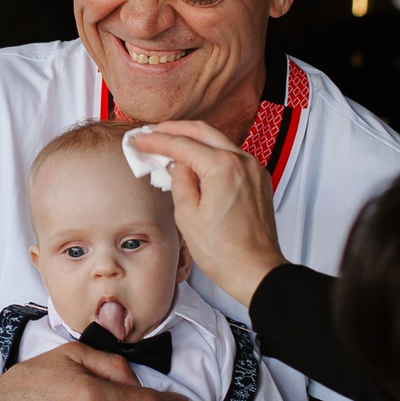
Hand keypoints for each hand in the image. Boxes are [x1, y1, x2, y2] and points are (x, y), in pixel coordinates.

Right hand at [128, 121, 285, 307]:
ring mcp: (254, 169)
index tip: (140, 139)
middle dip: (175, 129)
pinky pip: (231, 157)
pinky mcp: (259, 179)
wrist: (255, 270)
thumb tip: (178, 164)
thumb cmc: (224, 252)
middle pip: (203, 132)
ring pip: (219, 142)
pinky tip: (197, 162)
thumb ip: (180, 181)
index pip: (182, 144)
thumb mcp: (187, 215)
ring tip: (171, 145)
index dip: (157, 141)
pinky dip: (212, 154)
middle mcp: (242, 161)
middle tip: (153, 132)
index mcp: (223, 167)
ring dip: (194, 140)